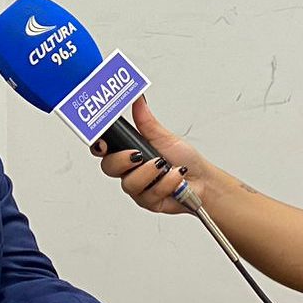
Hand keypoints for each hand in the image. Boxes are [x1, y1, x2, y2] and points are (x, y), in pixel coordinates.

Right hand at [91, 97, 204, 214]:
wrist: (203, 181)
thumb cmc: (185, 159)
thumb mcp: (164, 137)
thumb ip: (146, 121)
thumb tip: (139, 101)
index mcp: (129, 151)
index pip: (105, 149)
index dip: (99, 146)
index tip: (103, 142)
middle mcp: (130, 170)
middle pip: (109, 167)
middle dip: (122, 161)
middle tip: (138, 155)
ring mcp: (138, 187)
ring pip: (129, 183)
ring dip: (150, 173)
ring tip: (164, 165)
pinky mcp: (147, 201)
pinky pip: (148, 195)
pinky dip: (165, 183)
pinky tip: (175, 177)